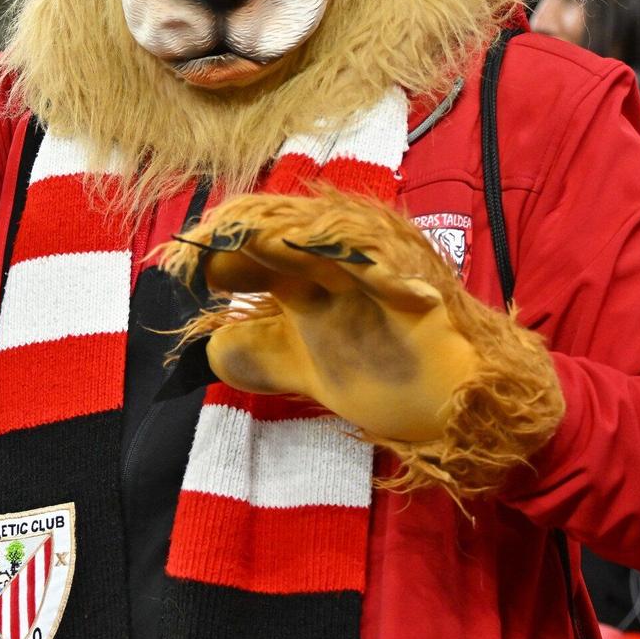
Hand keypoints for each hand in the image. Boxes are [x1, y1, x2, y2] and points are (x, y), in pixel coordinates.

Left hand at [161, 188, 562, 496]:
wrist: (465, 408)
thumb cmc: (392, 374)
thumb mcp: (309, 368)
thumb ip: (262, 354)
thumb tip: (211, 349)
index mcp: (314, 273)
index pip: (253, 246)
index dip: (213, 249)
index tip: (174, 266)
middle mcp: (344, 260)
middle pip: (281, 230)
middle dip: (235, 235)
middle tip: (196, 248)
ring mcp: (382, 267)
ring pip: (325, 235)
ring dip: (283, 232)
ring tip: (244, 237)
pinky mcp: (420, 287)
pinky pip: (385, 261)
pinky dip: (351, 251)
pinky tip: (315, 249)